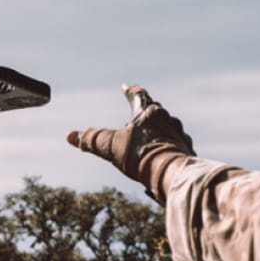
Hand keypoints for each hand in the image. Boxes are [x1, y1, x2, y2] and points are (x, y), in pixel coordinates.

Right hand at [67, 84, 194, 203]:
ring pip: (168, 128)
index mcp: (149, 112)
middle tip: (136, 120)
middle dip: (145, 115)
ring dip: (158, 133)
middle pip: (155, 112)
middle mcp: (168, 119)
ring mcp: (180, 134)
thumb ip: (92, 140)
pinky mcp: (188, 151)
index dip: (130, 90)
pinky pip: (176, 146)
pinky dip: (168, 149)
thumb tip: (71, 136)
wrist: (173, 174)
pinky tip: (163, 158)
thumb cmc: (142, 156)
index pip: (138, 95)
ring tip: (149, 143)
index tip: (126, 86)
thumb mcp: (111, 147)